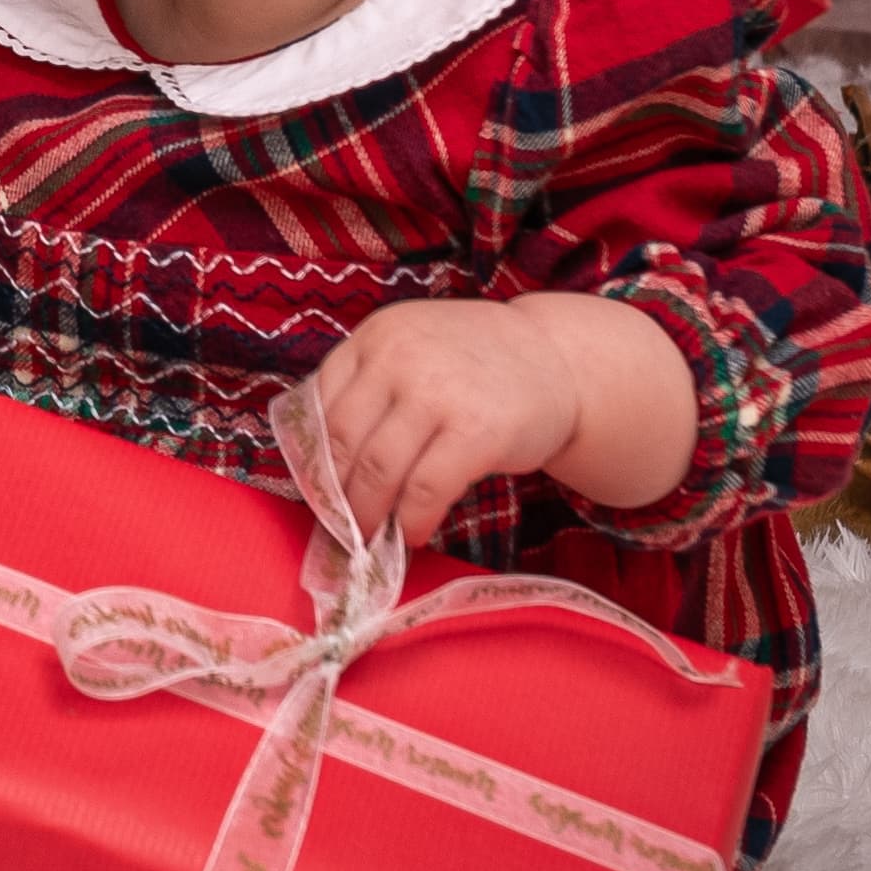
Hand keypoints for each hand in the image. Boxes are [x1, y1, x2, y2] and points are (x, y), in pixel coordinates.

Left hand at [309, 298, 584, 550]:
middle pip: (343, 441)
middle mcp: (400, 357)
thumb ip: (370, 384)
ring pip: (378, 469)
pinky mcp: (476, 433)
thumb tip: (323, 463)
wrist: (557, 361)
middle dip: (336, 493)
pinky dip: (412, 520)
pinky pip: (425, 491)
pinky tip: (413, 533)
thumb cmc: (475, 364)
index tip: (317, 490)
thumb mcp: (414, 347)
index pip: (321, 403)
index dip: (313, 456)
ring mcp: (438, 394)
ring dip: (368, 514)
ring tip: (371, 536)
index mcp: (377, 334)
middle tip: (340, 524)